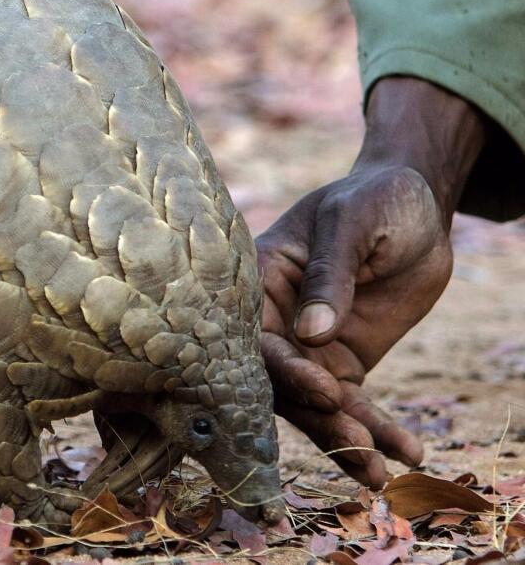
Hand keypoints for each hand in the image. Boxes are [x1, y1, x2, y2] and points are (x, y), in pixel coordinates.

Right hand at [256, 77, 486, 486]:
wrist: (415, 207)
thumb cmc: (373, 199)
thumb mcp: (350, 223)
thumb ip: (329, 274)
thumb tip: (312, 332)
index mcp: (257, 283)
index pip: (255, 337)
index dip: (283, 369)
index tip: (324, 390)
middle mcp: (273, 322)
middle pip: (281, 382)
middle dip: (317, 417)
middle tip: (355, 443)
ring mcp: (306, 349)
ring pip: (315, 405)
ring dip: (346, 439)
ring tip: (379, 472)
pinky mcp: (341, 364)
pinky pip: (353, 406)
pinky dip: (378, 432)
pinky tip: (405, 455)